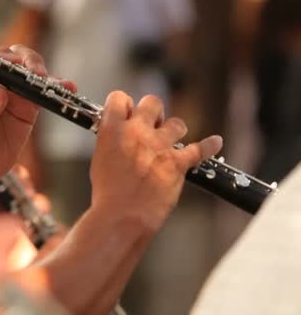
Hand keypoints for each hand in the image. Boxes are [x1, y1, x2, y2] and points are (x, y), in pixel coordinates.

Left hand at [0, 44, 75, 196]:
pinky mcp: (27, 106)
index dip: (1, 57)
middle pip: (13, 60)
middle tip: (36, 73)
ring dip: (44, 75)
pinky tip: (67, 88)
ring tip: (56, 83)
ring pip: (30, 73)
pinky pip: (42, 94)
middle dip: (26, 62)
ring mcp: (12, 92)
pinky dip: (55, 91)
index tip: (13, 64)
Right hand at [90, 92, 222, 231]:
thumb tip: (120, 137)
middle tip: (151, 124)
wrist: (121, 216)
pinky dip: (209, 145)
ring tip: (170, 141)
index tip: (127, 113)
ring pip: (176, 123)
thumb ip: (111, 142)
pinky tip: (215, 142)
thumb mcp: (99, 160)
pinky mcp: (177, 163)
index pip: (119, 98)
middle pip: (152, 102)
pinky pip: (200, 148)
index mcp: (113, 130)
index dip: (124, 105)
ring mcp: (160, 146)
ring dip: (173, 130)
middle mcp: (138, 132)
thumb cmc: (107, 194)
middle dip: (153, 111)